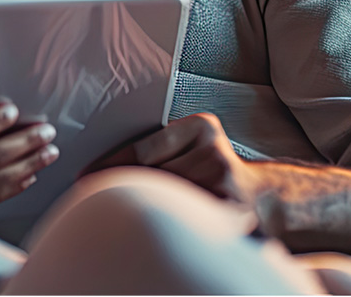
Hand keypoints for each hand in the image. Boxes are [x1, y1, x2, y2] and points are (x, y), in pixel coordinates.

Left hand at [89, 113, 260, 205]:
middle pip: (151, 176)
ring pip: (165, 197)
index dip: (109, 166)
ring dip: (155, 206)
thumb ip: (161, 150)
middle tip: (96, 197)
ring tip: (152, 211)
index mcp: (202, 127)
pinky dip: (171, 221)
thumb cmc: (215, 172)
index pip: (142, 150)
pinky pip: (183, 216)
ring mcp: (222, 183)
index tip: (83, 176)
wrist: (267, 198)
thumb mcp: (193, 147)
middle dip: (128, 189)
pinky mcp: (228, 211)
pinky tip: (170, 223)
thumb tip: (100, 168)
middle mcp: (213, 152)